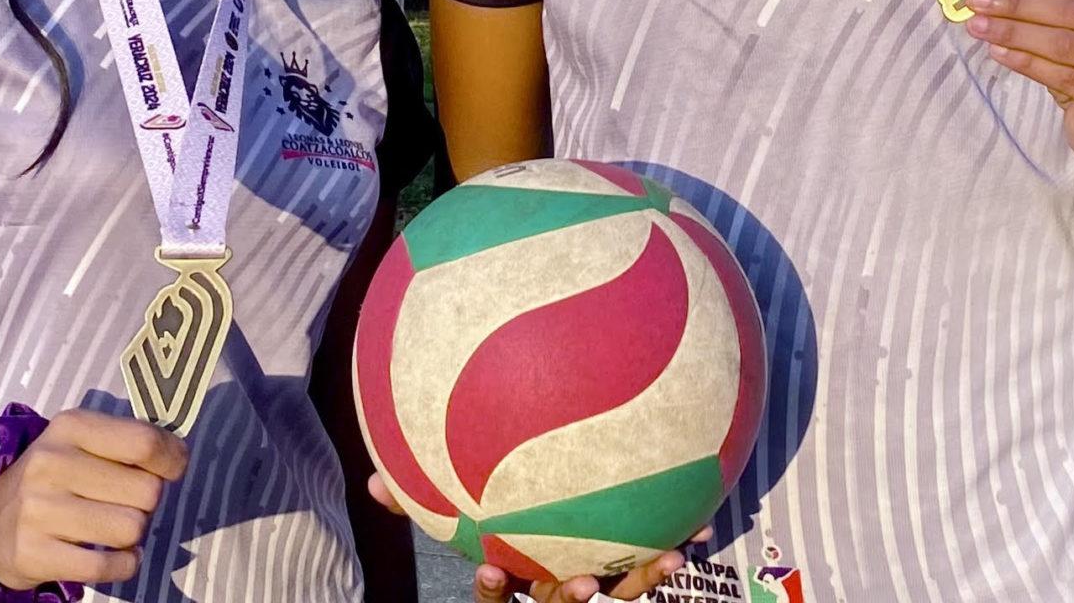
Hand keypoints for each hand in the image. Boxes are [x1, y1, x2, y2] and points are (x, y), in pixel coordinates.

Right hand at [0, 410, 187, 588]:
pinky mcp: (32, 554)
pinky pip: (108, 565)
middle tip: (122, 503)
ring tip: (109, 526)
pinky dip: (122, 565)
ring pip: (131, 529)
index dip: (171, 459)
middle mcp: (50, 463)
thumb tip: (177, 456)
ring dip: (131, 535)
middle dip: (145, 502)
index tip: (171, 468)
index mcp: (70, 427)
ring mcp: (37, 510)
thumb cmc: (57, 477)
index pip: (145, 443)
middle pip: (147, 491)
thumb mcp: (86, 442)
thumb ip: (131, 442)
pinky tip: (111, 555)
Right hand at [367, 476, 703, 599]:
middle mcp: (553, 591)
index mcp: (514, 579)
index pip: (496, 598)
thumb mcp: (459, 522)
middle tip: (581, 584)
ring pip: (617, 596)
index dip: (493, 590)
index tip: (489, 568)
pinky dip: (672, 552)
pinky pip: (649, 571)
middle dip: (570, 599)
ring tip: (669, 556)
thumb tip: (371, 482)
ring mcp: (592, 590)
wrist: (563, 575)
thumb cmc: (500, 546)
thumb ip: (417, 507)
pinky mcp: (625, 578)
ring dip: (642, 579)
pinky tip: (701, 526)